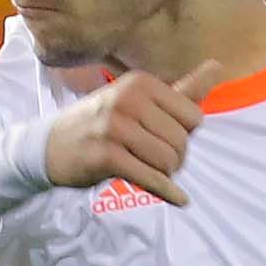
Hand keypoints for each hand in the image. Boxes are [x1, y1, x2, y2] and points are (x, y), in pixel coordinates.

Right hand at [39, 60, 223, 206]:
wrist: (49, 145)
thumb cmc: (100, 122)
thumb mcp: (137, 99)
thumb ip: (181, 88)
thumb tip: (217, 66)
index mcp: (141, 83)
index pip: (193, 116)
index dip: (185, 134)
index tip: (166, 138)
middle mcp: (129, 101)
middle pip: (182, 140)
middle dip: (176, 157)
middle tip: (157, 160)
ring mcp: (115, 128)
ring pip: (169, 160)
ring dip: (167, 173)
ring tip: (152, 171)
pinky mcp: (106, 157)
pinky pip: (151, 178)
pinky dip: (167, 192)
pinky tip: (178, 199)